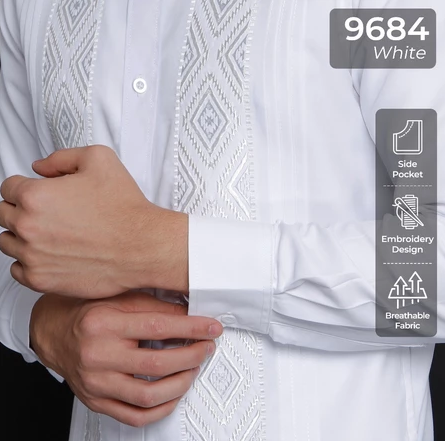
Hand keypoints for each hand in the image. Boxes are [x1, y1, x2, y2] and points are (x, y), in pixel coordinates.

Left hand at [0, 145, 187, 297]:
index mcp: (36, 196)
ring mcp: (33, 256)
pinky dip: (27, 262)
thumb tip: (39, 168)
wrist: (143, 246)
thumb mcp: (100, 160)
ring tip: (49, 234)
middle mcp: (28, 227)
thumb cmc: (125, 208)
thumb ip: (61, 157)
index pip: (8, 187)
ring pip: (7, 243)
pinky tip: (49, 254)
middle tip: (49, 213)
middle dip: (22, 210)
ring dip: (22, 236)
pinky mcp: (42, 280)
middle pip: (4, 215)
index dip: (26, 187)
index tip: (41, 194)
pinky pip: (16, 270)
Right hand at [30, 291, 221, 426]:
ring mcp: (96, 382)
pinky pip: (134, 416)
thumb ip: (154, 305)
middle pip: (157, 363)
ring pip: (149, 394)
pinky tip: (174, 393)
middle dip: (192, 356)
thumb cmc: (88, 312)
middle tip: (207, 347)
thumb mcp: (120, 298)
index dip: (192, 328)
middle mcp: (98, 355)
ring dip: (182, 383)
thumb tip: (189, 312)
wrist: (54, 332)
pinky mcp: (96, 401)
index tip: (212, 328)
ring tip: (193, 368)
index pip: (159, 327)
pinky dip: (161, 408)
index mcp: (104, 323)